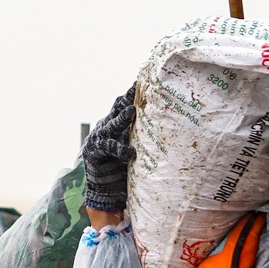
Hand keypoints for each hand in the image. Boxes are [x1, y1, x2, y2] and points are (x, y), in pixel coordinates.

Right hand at [82, 87, 136, 219]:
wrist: (106, 188)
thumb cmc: (125, 166)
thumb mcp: (137, 147)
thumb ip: (146, 136)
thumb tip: (174, 125)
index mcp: (119, 122)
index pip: (127, 103)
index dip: (135, 92)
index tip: (146, 79)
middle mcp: (108, 125)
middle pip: (118, 107)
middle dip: (127, 97)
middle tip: (137, 86)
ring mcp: (100, 137)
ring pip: (112, 124)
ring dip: (121, 118)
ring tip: (131, 112)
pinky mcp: (94, 151)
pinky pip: (109, 147)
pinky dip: (120, 149)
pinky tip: (130, 153)